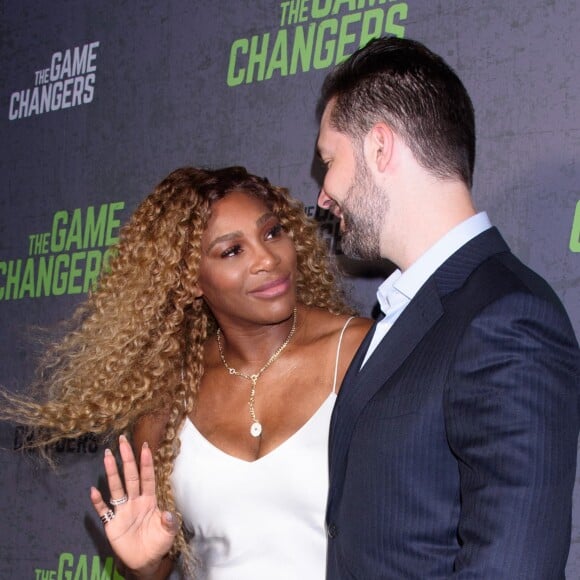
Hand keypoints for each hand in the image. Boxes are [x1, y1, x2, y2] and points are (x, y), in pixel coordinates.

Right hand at [90, 435, 178, 576]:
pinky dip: (98, 501)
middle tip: (122, 440)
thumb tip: (168, 513)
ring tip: (107, 455)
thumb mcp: (168, 533)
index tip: (145, 446)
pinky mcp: (111, 523)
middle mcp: (135, 501)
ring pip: (116, 487)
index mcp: (150, 500)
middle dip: (126, 458)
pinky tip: (93, 490)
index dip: (146, 463)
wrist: (145, 562)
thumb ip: (169, 523)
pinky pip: (103, 510)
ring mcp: (122, 511)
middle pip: (130, 476)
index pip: (147, 477)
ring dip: (111, 472)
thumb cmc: (158, 543)